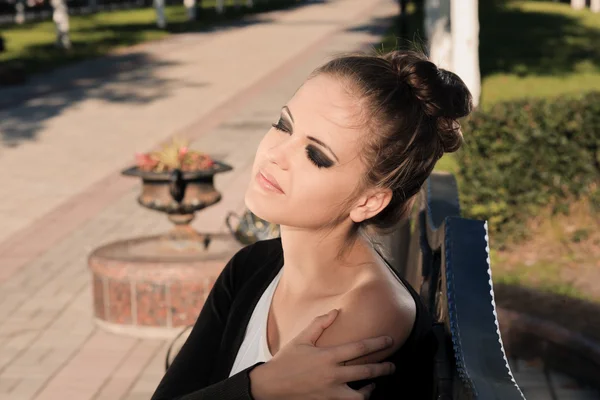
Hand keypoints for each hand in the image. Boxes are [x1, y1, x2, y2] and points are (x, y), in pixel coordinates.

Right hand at [249, 309, 394, 399]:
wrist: (270, 386)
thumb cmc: (286, 361)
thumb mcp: (301, 339)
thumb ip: (320, 324)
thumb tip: (336, 311)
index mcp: (328, 356)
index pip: (360, 348)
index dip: (378, 343)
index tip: (390, 340)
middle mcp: (333, 376)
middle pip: (367, 372)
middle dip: (384, 368)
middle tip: (392, 366)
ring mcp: (331, 393)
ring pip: (361, 396)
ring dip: (371, 390)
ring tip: (375, 384)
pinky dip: (357, 399)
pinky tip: (359, 394)